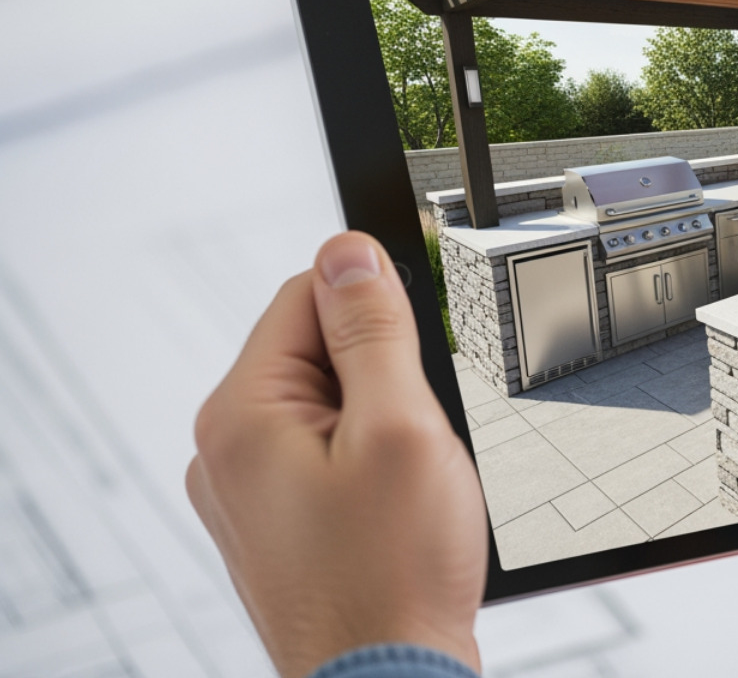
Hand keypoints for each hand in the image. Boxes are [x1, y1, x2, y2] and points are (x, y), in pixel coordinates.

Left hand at [187, 232, 486, 677]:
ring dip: (380, 422)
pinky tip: (394, 506)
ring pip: (328, 403)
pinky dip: (368, 463)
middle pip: (316, 348)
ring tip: (406, 481)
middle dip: (383, 374)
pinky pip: (325, 453)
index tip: (419, 344)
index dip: (376, 306)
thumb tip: (349, 252)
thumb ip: (374, 331)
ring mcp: (247, 490)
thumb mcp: (400, 427)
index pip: (307, 293)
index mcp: (243, 414)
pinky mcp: (275, 521)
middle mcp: (227, 449)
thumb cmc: (392, 577)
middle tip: (415, 434)